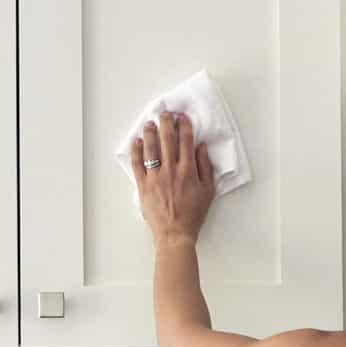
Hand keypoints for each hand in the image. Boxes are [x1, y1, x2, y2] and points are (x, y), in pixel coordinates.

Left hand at [131, 111, 215, 244]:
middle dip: (166, 123)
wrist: (175, 233)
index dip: (184, 126)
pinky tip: (138, 141)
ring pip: (151, 148)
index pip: (185, 141)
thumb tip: (201, 147)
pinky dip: (137, 151)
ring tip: (150, 122)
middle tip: (165, 113)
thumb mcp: (208, 190)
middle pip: (167, 140)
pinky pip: (137, 164)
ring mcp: (155, 177)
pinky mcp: (143, 185)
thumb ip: (205, 167)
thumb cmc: (193, 214)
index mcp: (187, 170)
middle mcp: (170, 170)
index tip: (182, 117)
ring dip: (151, 132)